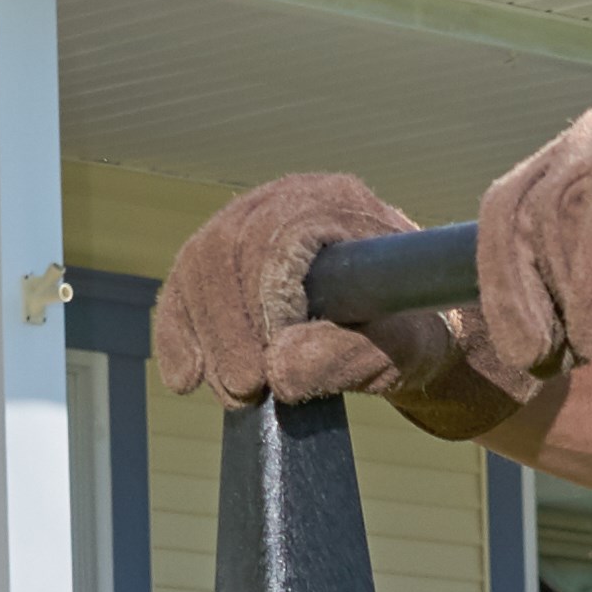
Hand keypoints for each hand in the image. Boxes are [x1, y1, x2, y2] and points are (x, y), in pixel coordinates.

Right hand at [147, 171, 468, 412]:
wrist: (407, 324)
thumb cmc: (412, 329)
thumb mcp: (402, 349)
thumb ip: (346, 356)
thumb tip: (277, 370)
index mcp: (335, 203)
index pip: (273, 234)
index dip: (259, 300)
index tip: (266, 367)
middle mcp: (286, 198)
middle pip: (225, 247)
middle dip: (226, 327)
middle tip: (245, 391)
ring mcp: (251, 220)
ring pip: (197, 265)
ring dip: (204, 335)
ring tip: (233, 393)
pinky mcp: (228, 255)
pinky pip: (185, 285)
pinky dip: (179, 332)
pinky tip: (185, 377)